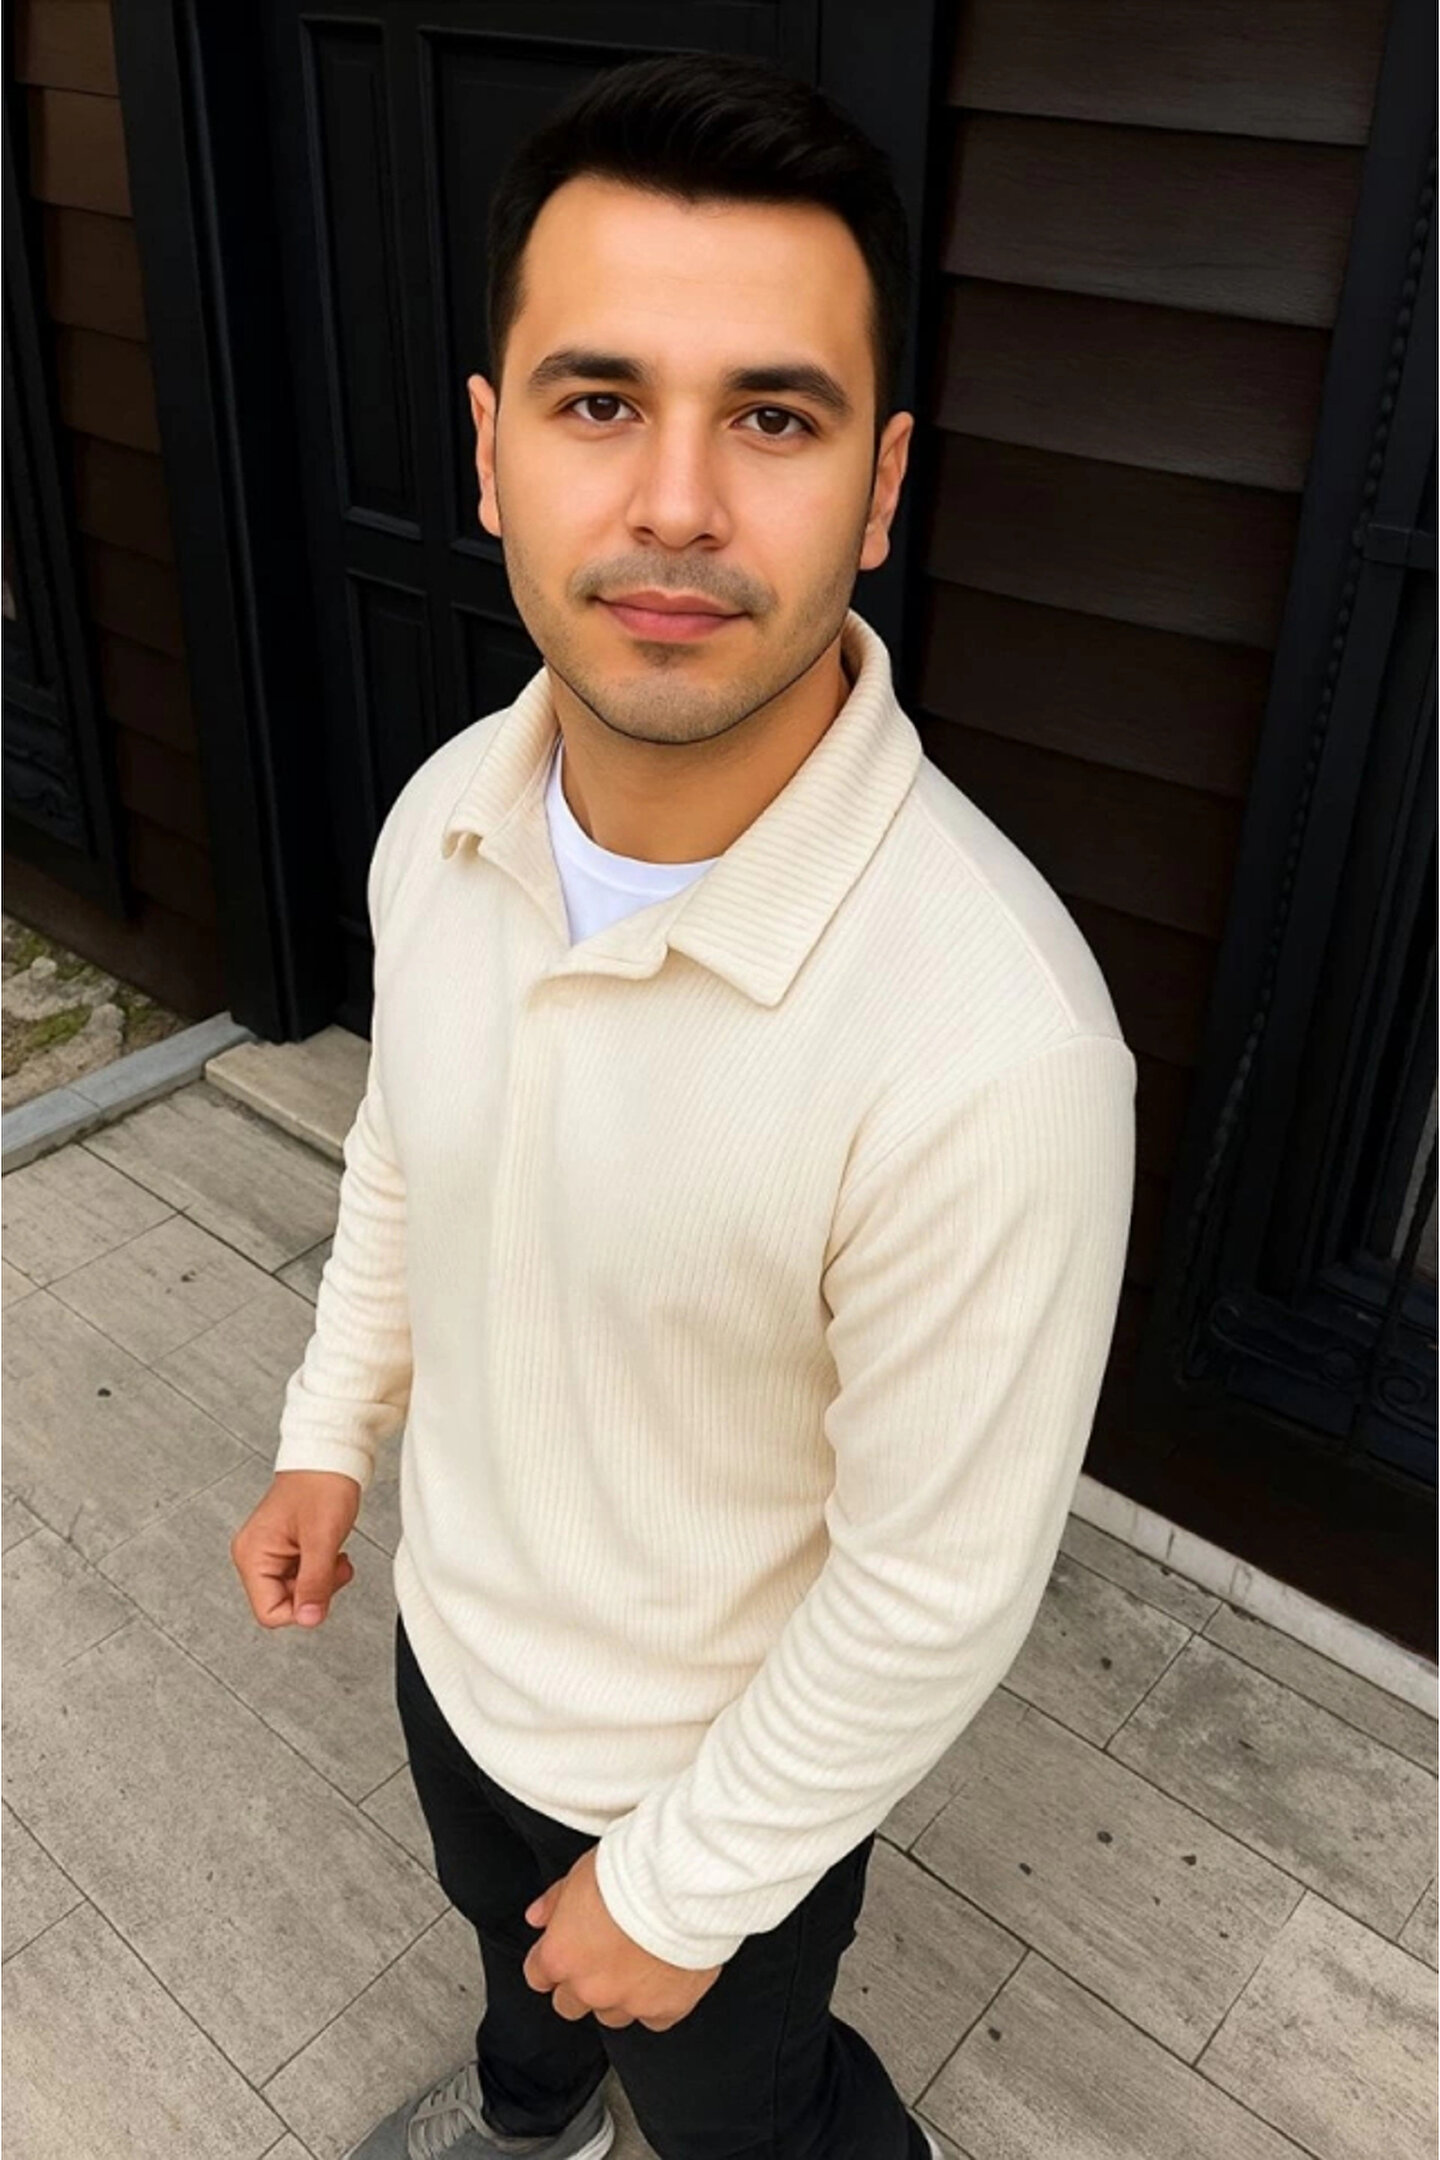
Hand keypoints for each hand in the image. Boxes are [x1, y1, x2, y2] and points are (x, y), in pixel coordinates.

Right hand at [230, 1470, 360, 1626]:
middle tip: (333, 1565)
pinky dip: (321, 1570)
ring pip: (296, 1592)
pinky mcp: (284, 1549)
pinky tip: (329, 1550)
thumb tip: (309, 1620)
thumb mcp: (322, 1539)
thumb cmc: (322, 1484)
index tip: (323, 1588)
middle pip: (283, 1603)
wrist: (331, 1456)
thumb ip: (315, 1583)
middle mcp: (253, 1555)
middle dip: (315, 1591)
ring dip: (321, 1580)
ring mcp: (269, 1552)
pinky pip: (302, 1576)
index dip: (301, 1609)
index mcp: (252, 1554)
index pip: (269, 1612)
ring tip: (333, 1554)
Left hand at [522, 1847, 723, 2030]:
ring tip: (637, 1962)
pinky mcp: (665, 2008)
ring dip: (618, 1995)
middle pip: (569, 2004)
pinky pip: (654, 2018)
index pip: (538, 1975)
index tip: (564, 1953)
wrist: (682, 1887)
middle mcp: (589, 1988)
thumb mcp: (580, 1873)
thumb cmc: (632, 1874)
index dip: (551, 1962)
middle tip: (602, 1956)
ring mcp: (628, 2003)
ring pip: (611, 2016)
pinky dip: (657, 2001)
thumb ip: (554, 1902)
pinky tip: (664, 1975)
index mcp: (561, 1956)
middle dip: (581, 1984)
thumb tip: (538, 1916)